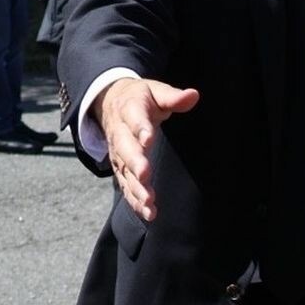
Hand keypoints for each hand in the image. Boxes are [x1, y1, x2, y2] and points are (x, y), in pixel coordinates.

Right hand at [96, 77, 199, 222]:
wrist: (111, 103)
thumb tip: (194, 95)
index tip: (148, 138)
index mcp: (130, 110)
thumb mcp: (155, 91)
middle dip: (135, 163)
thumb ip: (173, 97)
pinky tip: (147, 213)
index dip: (140, 128)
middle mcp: (121, 134)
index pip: (134, 118)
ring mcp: (119, 153)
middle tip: (145, 175)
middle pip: (125, 149)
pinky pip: (126, 186)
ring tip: (149, 202)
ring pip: (124, 172)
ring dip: (136, 188)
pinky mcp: (121, 168)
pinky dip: (135, 200)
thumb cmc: (140, 99)